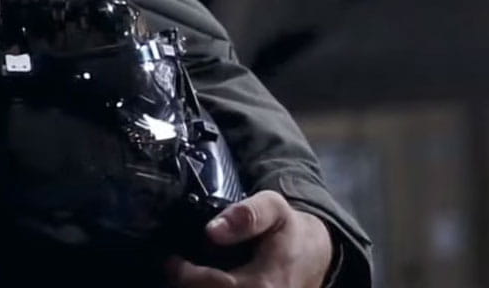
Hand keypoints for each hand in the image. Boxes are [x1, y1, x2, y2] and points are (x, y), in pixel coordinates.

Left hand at [165, 190, 333, 287]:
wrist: (315, 254)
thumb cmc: (289, 229)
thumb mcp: (274, 209)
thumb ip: (246, 215)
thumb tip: (213, 230)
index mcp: (266, 284)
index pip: (215, 286)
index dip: (186, 275)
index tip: (174, 260)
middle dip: (189, 285)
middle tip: (177, 269)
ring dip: (199, 287)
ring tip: (189, 276)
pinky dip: (210, 287)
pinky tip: (206, 280)